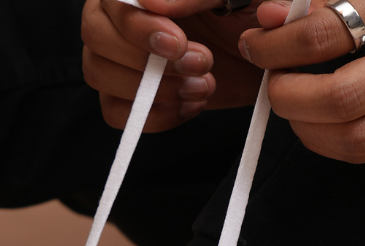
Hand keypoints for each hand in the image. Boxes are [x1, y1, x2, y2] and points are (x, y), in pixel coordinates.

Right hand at [81, 0, 267, 130]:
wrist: (270, 48)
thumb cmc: (253, 6)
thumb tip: (152, 3)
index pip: (111, 1)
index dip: (138, 28)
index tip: (177, 44)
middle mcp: (119, 14)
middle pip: (95, 37)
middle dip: (144, 60)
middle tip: (200, 64)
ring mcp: (119, 56)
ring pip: (98, 73)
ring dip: (150, 89)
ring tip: (204, 85)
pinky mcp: (129, 93)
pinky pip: (115, 112)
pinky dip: (153, 116)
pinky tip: (191, 103)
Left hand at [239, 0, 364, 161]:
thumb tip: (272, 14)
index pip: (326, 31)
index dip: (277, 42)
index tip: (258, 39)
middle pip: (338, 95)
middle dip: (286, 92)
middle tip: (271, 77)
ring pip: (352, 136)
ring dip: (303, 126)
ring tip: (289, 102)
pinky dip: (326, 142)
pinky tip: (314, 123)